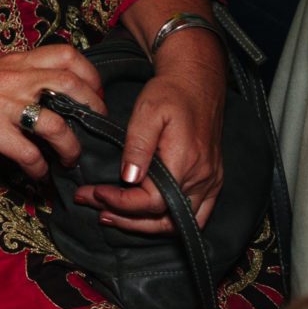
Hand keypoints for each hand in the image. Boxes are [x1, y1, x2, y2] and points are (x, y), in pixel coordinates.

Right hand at [0, 42, 105, 180]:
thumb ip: (22, 74)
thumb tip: (53, 93)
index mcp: (17, 59)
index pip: (69, 56)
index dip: (91, 77)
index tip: (93, 96)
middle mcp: (15, 77)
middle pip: (73, 88)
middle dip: (92, 111)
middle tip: (93, 129)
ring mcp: (2, 103)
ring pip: (57, 126)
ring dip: (70, 148)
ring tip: (69, 159)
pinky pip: (27, 153)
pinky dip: (39, 169)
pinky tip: (37, 174)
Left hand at [75, 37, 225, 233]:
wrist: (197, 82)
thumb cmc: (170, 93)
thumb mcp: (148, 111)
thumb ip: (138, 146)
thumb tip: (128, 178)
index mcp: (186, 162)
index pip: (152, 202)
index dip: (121, 203)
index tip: (95, 193)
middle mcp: (202, 179)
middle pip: (164, 221)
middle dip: (126, 220)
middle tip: (95, 208)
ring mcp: (210, 183)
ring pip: (179, 224)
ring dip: (144, 225)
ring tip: (111, 215)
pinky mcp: (212, 183)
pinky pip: (194, 216)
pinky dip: (166, 221)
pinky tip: (142, 215)